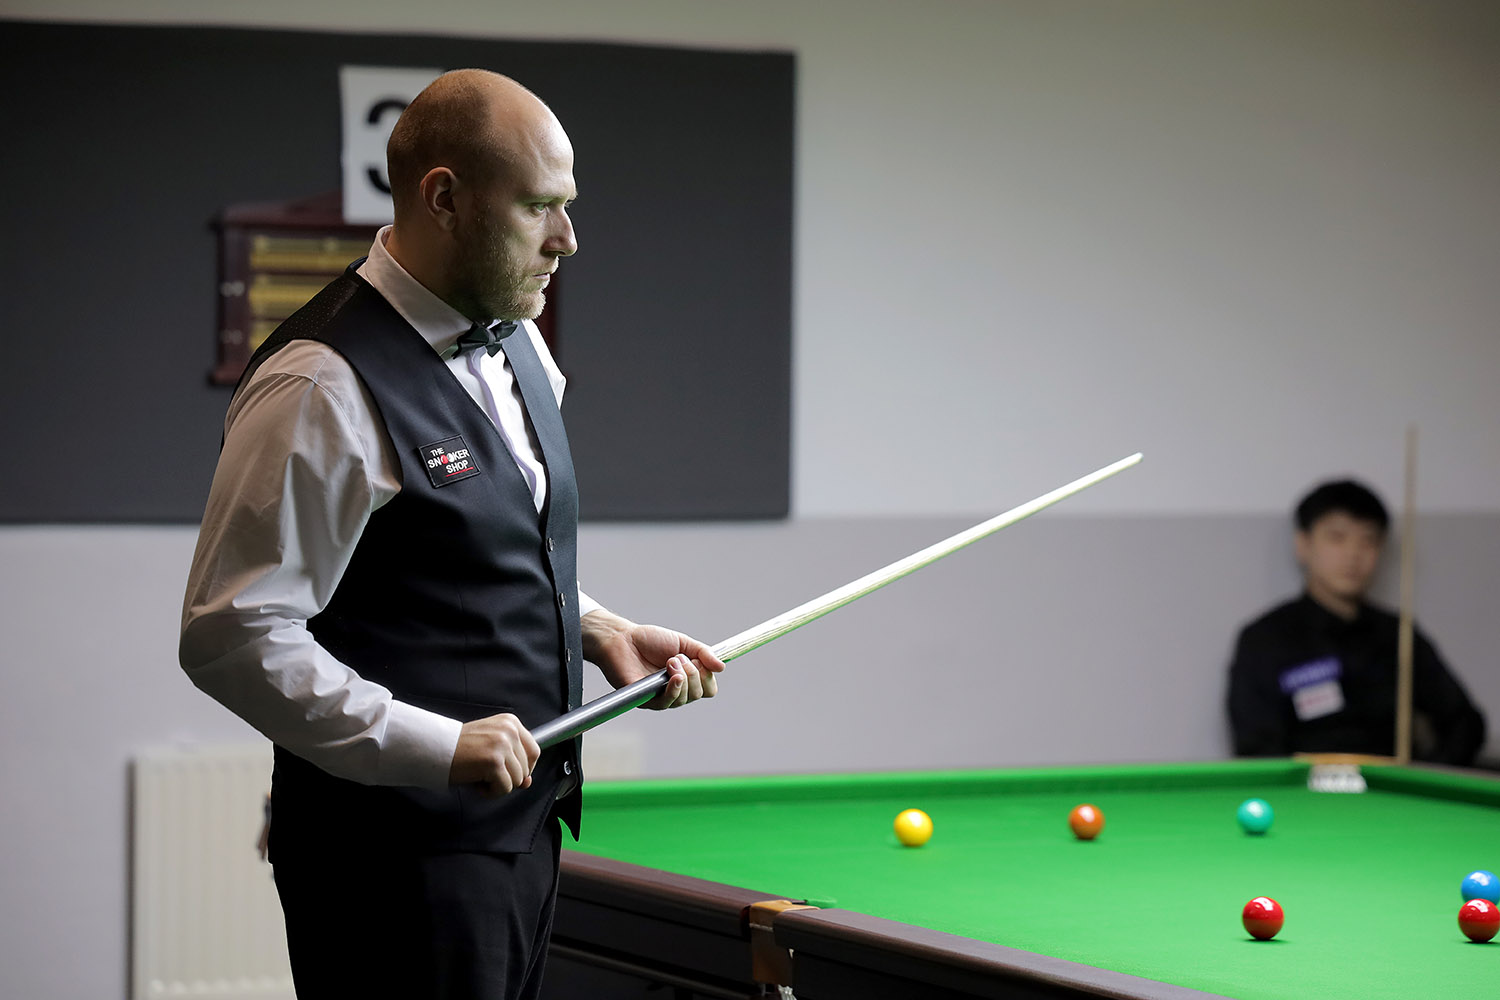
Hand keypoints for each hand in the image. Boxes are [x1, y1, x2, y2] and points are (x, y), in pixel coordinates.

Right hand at [448, 713, 540, 796]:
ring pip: (516, 781)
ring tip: (479, 774)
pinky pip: (504, 789)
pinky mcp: (494, 762)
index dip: (524, 768)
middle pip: (526, 769)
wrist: (436, 749)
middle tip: (485, 771)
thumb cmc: (461, 749)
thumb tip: (527, 782)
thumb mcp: (492, 747)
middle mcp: (509, 731)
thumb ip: (514, 761)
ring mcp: (502, 745)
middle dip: (507, 777)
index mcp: (511, 722)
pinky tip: (476, 781)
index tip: (508, 771)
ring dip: (498, 785)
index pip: (534, 751)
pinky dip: (490, 792)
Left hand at [582, 610, 725, 709]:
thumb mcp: (682, 642)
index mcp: (686, 678)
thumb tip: (722, 667)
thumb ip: (703, 653)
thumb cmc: (649, 641)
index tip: (700, 661)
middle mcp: (676, 690)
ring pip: (685, 699)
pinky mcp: (646, 700)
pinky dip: (674, 690)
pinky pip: (666, 703)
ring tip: (671, 661)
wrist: (622, 639)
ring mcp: (661, 696)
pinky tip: (673, 677)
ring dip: (683, 677)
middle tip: (679, 657)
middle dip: (694, 673)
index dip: (708, 677)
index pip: (708, 689)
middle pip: (699, 694)